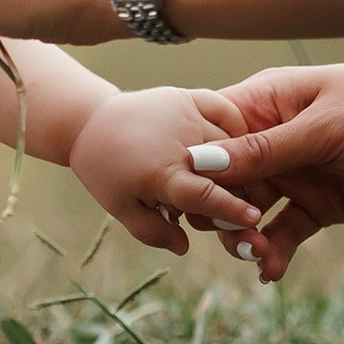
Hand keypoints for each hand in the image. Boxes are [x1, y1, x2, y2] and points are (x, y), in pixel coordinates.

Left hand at [67, 87, 282, 264]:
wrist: (89, 122)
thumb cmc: (106, 170)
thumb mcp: (120, 207)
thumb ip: (152, 232)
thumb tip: (184, 247)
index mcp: (162, 173)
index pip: (205, 194)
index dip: (231, 208)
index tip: (254, 218)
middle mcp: (179, 142)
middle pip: (228, 172)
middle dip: (237, 190)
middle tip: (229, 201)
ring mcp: (185, 115)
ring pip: (232, 142)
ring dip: (236, 162)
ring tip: (219, 175)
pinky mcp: (187, 96)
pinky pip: (226, 110)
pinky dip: (236, 125)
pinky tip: (232, 141)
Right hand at [205, 55, 343, 280]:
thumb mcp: (328, 127)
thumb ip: (267, 149)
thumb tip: (199, 163)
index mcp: (267, 102)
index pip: (207, 133)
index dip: (189, 165)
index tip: (187, 196)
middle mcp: (274, 139)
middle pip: (221, 179)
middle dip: (216, 208)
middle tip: (232, 232)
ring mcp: (297, 173)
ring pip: (247, 210)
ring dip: (243, 235)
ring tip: (257, 253)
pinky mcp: (322, 205)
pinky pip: (284, 232)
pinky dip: (273, 252)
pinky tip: (270, 271)